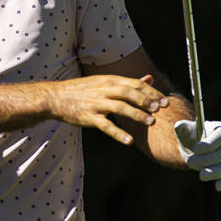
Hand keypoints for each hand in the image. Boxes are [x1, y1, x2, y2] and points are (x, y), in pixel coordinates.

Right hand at [52, 73, 168, 144]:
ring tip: (151, 122)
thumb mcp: (104, 82)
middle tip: (161, 110)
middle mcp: (104, 90)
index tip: (165, 101)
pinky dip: (118, 134)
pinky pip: (106, 126)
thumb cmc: (82, 90)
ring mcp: (96, 104)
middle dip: (147, 101)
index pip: (134, 84)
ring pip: (120, 108)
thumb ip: (127, 82)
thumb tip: (149, 79)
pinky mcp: (89, 117)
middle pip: (129, 93)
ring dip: (137, 115)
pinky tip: (129, 141)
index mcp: (109, 80)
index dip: (151, 92)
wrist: (55, 97)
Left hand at [174, 120, 220, 190]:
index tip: (196, 149)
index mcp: (220, 130)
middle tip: (190, 163)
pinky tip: (216, 187)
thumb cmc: (191, 138)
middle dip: (208, 159)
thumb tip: (179, 126)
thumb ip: (183, 128)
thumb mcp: (185, 131)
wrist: (193, 150)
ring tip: (201, 176)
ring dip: (216, 172)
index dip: (210, 143)